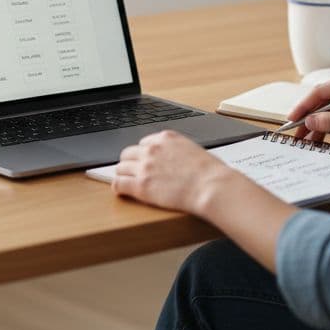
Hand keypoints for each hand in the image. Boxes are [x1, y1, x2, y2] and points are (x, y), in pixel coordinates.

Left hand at [112, 130, 237, 213]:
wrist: (211, 186)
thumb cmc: (210, 172)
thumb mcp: (193, 149)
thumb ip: (177, 151)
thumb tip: (173, 159)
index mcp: (165, 138)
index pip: (143, 143)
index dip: (143, 154)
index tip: (145, 162)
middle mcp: (152, 149)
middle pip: (128, 153)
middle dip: (130, 163)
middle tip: (134, 173)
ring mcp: (144, 167)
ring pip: (120, 168)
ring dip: (123, 175)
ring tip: (127, 182)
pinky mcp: (141, 186)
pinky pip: (118, 183)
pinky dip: (118, 187)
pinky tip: (121, 190)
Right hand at [287, 72, 329, 141]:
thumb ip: (329, 120)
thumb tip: (309, 122)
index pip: (319, 92)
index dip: (303, 106)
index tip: (292, 119)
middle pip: (322, 101)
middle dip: (308, 118)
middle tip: (296, 133)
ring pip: (328, 111)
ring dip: (317, 125)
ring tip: (306, 141)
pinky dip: (327, 128)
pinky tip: (320, 139)